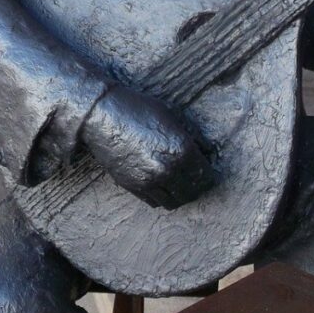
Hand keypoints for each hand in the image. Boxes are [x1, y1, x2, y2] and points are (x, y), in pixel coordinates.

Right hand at [80, 85, 214, 209]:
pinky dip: (161, 196)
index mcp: (181, 150)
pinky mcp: (133, 187)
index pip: (206, 176)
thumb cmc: (139, 110)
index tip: (205, 170)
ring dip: (178, 194)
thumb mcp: (173, 116)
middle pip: (192, 193)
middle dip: (196, 187)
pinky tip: (160, 183)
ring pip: (173, 202)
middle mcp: (167, 169)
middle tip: (193, 178)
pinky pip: (154, 202)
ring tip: (177, 182)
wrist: (104, 116)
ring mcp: (149, 181)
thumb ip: (194, 136)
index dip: (208, 174)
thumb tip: (209, 151)